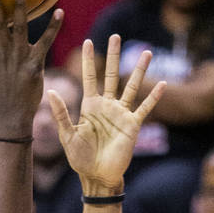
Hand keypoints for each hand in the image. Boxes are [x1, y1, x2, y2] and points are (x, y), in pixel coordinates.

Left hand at [48, 35, 165, 191]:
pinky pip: (145, 108)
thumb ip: (61, 113)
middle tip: (116, 36)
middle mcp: (107, 106)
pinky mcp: (133, 125)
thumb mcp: (67, 136)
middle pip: (111, 75)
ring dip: (139, 70)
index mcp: (89, 107)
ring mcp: (121, 114)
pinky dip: (153, 97)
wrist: (97, 177)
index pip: (89, 78)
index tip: (88, 41)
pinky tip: (162, 83)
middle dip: (113, 56)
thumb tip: (51, 90)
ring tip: (147, 52)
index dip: (88, 60)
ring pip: (131, 87)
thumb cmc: (80, 159)